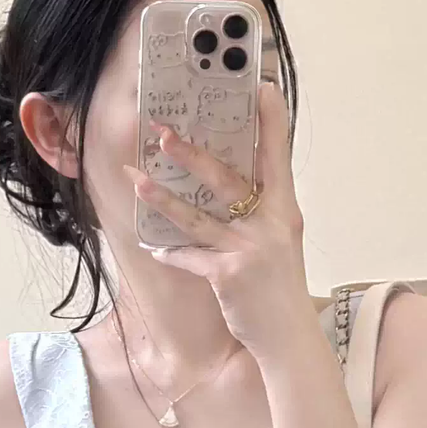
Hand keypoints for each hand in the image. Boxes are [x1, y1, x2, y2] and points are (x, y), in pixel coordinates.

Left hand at [123, 80, 310, 361]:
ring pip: (198, 217)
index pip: (278, 157)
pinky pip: (191, 257)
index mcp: (285, 210)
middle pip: (227, 180)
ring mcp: (249, 249)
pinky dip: (172, 253)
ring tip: (136, 180)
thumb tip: (230, 188)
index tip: (263, 88)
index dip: (272, 122)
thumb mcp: (281, 243)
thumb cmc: (281, 289)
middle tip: (163, 133)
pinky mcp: (228, 275)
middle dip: (192, 155)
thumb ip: (261, 214)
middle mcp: (270, 224)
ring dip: (163, 198)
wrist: (290, 339)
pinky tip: (154, 248)